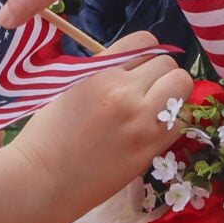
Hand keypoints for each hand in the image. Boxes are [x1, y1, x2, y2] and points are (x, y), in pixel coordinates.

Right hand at [8, 33, 193, 222]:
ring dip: (172, 94)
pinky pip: (180, 121)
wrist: (41, 181)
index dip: (144, 53)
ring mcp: (141, 122)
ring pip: (182, 88)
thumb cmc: (46, 134)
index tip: (136, 68)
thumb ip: (104, 71)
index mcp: (100, 72)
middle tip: (146, 91)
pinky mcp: (150, 149)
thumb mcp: (69, 86)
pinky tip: (154, 129)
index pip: (145, 41)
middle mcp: (124, 92)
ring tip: (155, 108)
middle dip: (159, 74)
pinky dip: (172, 121)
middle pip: (168, 64)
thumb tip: (133, 64)